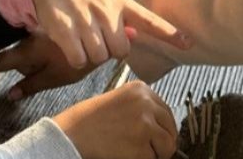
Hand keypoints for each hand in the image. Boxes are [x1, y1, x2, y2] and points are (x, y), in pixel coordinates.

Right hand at [0, 31, 86, 97]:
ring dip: (35, 58)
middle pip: (14, 56)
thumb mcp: (54, 77)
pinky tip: (57, 51)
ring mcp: (38, 32)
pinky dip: (43, 49)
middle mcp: (29, 40)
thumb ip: (31, 85)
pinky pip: (37, 40)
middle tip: (45, 69)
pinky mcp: (48, 29)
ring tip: (57, 60)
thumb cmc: (78, 59)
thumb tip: (10, 94)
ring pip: (26, 49)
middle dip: (21, 67)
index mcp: (28, 52)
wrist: (101, 34)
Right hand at [26, 0, 190, 68]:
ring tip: (81, 37)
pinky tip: (70, 44)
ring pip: (100, 56)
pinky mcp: (66, 28)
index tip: (188, 43)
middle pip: (121, 50)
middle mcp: (106, 10)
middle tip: (96, 37)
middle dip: (110, 50)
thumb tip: (136, 36)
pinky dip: (76, 57)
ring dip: (91, 54)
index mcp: (119, 0)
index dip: (169, 33)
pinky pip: (80, 59)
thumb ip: (120, 15)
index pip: (149, 19)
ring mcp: (86, 19)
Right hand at [52, 81, 178, 158]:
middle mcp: (146, 104)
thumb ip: (141, 108)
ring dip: (155, 154)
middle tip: (150, 151)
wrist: (72, 134)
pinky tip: (127, 156)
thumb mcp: (119, 101)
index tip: (158, 137)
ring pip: (167, 146)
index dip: (164, 128)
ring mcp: (145, 125)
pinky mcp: (141, 147)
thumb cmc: (90, 120)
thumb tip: (163, 126)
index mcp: (141, 90)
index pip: (166, 112)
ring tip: (136, 153)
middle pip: (170, 129)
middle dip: (163, 143)